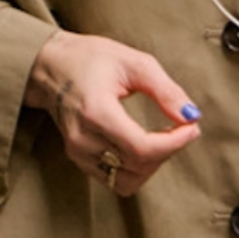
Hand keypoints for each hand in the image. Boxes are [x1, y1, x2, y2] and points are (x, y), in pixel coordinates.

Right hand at [25, 31, 200, 196]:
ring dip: (152, 164)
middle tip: (180, 126)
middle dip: (168, 150)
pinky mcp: (78, 157)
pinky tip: (141, 145)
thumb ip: (164, 90)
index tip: (191, 127)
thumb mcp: (130, 61)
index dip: (174, 143)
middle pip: (139, 166)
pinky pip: (114, 179)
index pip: (143, 148)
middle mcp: (83, 138)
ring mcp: (78, 151)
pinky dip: (135, 168)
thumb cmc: (87, 57)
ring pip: (128, 180)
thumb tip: (191, 116)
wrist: (47, 64)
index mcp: (96, 111)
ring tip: (160, 138)